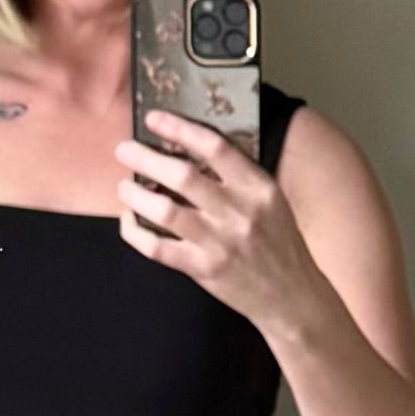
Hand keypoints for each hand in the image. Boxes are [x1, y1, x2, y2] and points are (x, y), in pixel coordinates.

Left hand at [116, 113, 323, 336]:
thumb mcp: (270, 201)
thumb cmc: (278, 243)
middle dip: (145, 158)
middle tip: (124, 150)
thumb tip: (187, 151)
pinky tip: (129, 221)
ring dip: (135, 194)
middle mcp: (238, 212)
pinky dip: (136, 232)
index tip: (154, 119)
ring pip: (164, 211)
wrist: (291, 296)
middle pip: (182, 176)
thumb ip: (237, 178)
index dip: (180, 129)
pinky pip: (158, 248)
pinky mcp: (203, 270)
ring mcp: (219, 243)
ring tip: (124, 186)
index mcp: (257, 188)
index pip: (215, 147)